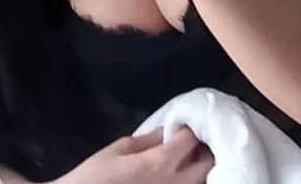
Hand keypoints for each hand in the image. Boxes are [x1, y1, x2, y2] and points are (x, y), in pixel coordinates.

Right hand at [55, 129, 213, 183]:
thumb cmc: (94, 177)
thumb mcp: (118, 149)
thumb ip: (147, 140)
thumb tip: (166, 132)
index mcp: (161, 163)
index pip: (191, 139)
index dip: (190, 127)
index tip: (184, 123)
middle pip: (206, 165)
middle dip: (205, 150)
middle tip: (195, 141)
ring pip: (199, 183)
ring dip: (198, 170)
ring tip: (189, 159)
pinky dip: (185, 182)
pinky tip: (175, 176)